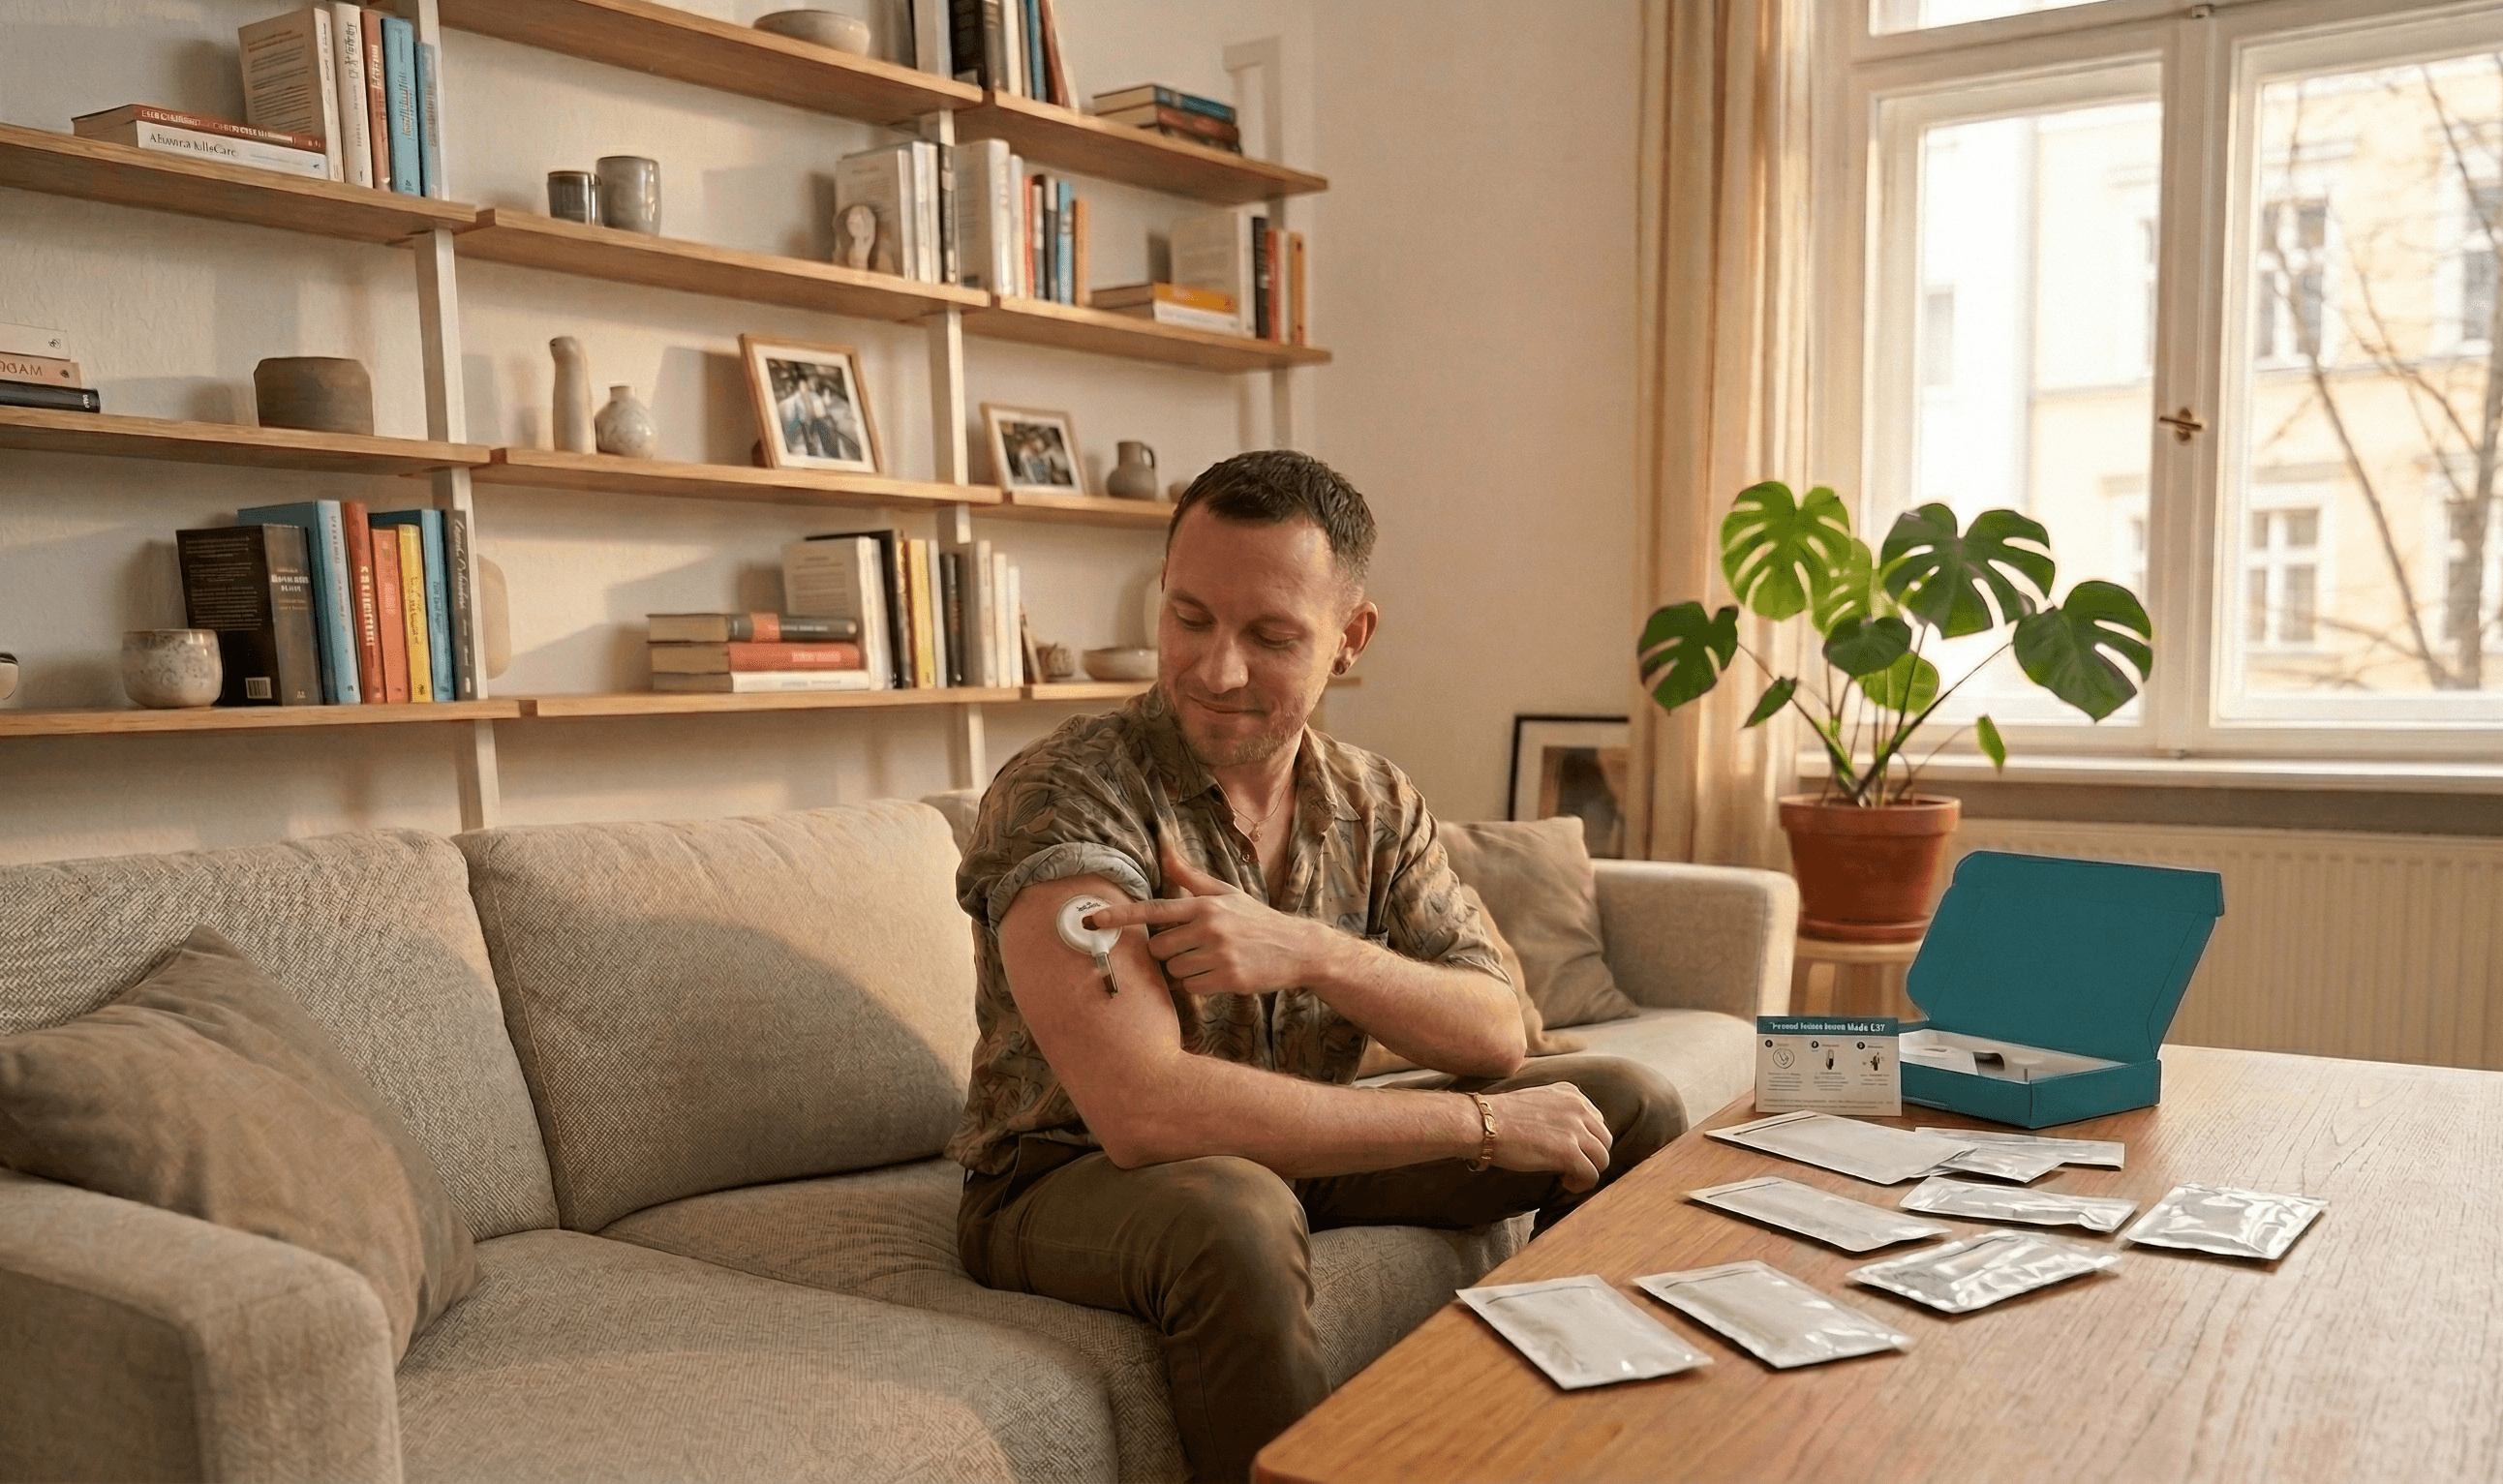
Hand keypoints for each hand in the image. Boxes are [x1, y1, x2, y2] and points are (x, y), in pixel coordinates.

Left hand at [1083, 838, 1327, 996]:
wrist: (1296, 948)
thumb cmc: (1255, 919)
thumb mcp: (1225, 893)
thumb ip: (1190, 876)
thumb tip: (1164, 846)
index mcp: (1204, 904)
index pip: (1152, 910)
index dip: (1118, 917)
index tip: (1092, 921)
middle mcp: (1209, 927)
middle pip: (1158, 948)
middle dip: (1167, 951)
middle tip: (1191, 946)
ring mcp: (1218, 954)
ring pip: (1174, 969)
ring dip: (1185, 969)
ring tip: (1210, 959)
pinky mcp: (1228, 978)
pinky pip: (1191, 987)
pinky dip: (1199, 984)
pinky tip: (1218, 973)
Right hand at [1481, 1083, 1611, 1192]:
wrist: (1482, 1124)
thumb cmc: (1500, 1117)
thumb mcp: (1537, 1101)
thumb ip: (1558, 1111)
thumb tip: (1569, 1137)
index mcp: (1571, 1093)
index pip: (1597, 1121)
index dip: (1585, 1140)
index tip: (1569, 1151)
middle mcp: (1578, 1107)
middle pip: (1604, 1140)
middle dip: (1591, 1156)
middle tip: (1570, 1167)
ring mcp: (1575, 1129)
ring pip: (1602, 1158)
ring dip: (1588, 1171)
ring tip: (1568, 1176)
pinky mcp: (1568, 1152)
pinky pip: (1592, 1174)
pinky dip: (1582, 1184)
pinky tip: (1565, 1182)